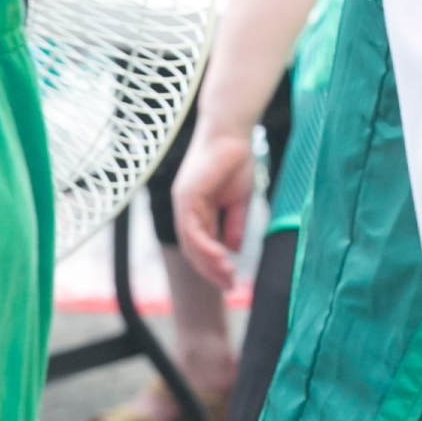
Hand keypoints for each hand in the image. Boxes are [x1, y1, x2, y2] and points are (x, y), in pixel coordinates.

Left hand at [169, 115, 260, 301]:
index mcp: (196, 210)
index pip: (200, 246)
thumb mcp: (239, 201)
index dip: (214, 266)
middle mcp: (185, 209)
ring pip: (191, 244)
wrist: (232, 134)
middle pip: (193, 250)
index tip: (232, 280)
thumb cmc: (236, 161)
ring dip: (209, 263)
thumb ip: (234, 225)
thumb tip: (233, 250)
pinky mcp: (185, 196)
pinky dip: (206, 246)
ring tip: (228, 276)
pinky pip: (192, 229)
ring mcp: (182, 203)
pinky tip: (222, 257)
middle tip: (230, 286)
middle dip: (211, 271)